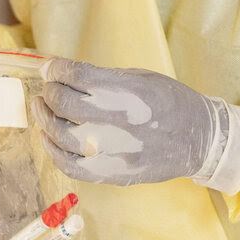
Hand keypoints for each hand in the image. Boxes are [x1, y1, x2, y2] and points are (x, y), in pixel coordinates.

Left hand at [33, 58, 227, 185]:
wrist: (198, 139)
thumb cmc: (171, 102)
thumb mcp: (142, 78)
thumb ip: (104, 78)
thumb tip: (65, 74)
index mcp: (129, 92)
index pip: (78, 76)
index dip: (57, 69)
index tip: (50, 66)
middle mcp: (118, 122)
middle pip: (64, 103)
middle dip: (50, 90)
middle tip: (49, 86)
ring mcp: (113, 151)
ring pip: (60, 135)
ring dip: (44, 117)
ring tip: (41, 107)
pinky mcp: (110, 173)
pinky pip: (69, 165)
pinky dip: (52, 149)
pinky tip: (49, 136)